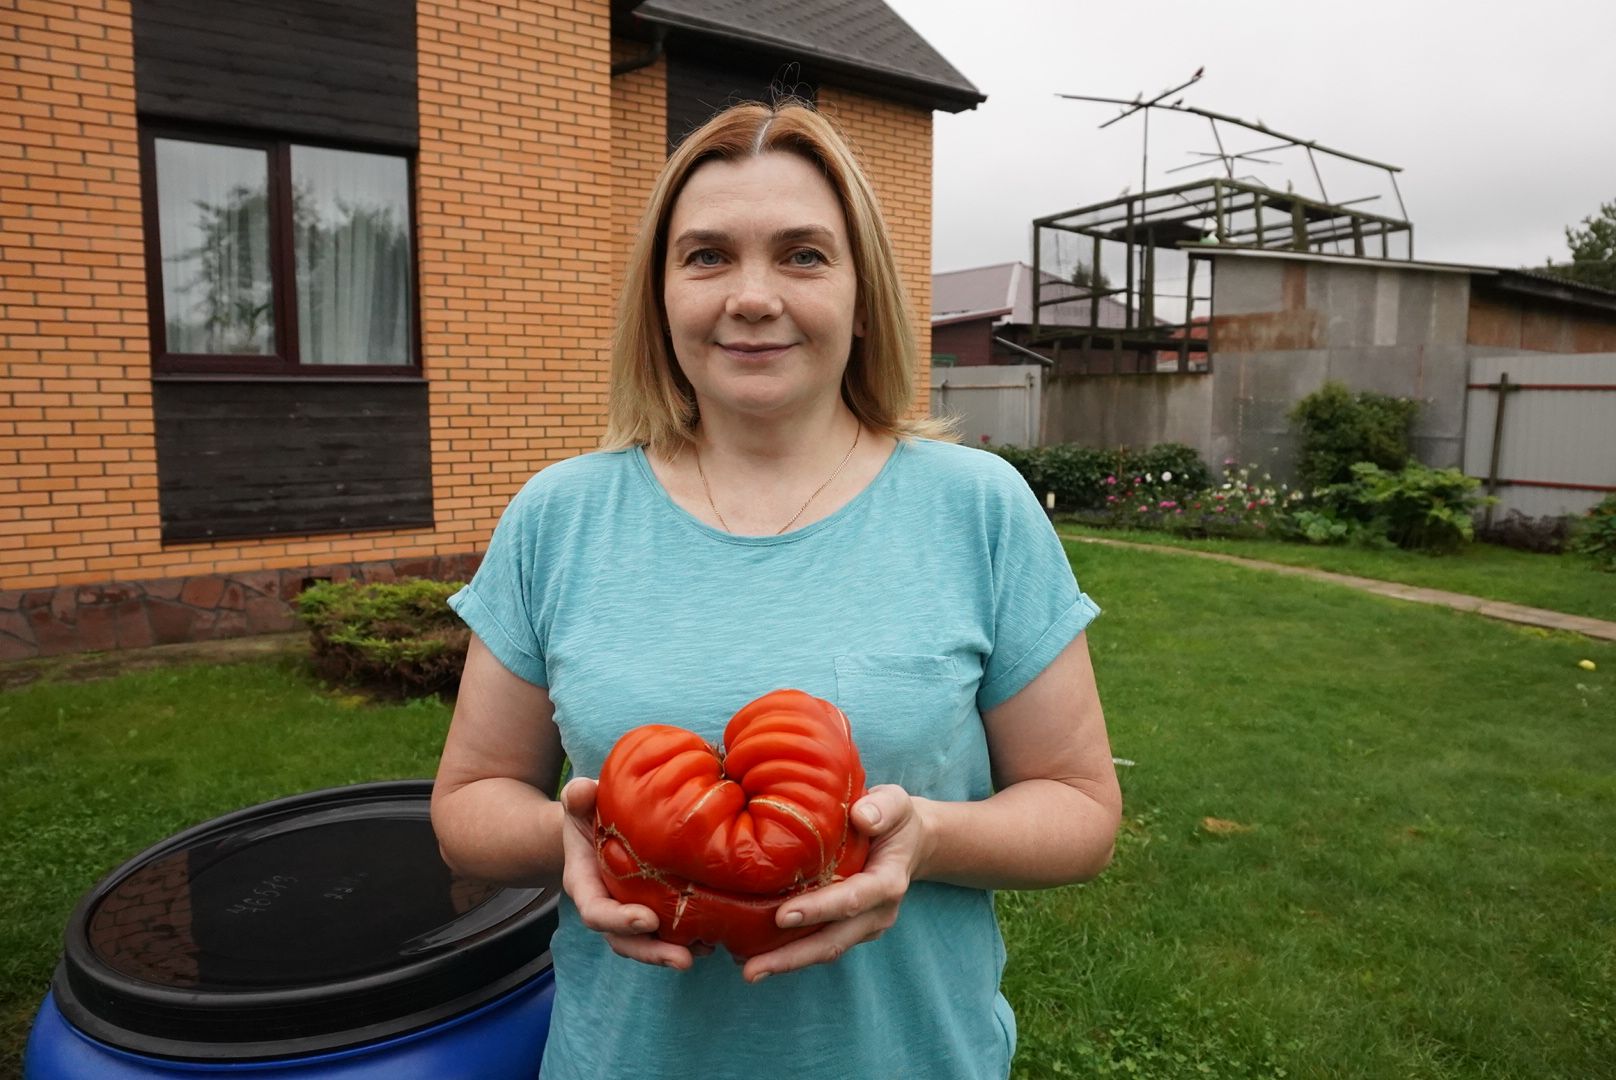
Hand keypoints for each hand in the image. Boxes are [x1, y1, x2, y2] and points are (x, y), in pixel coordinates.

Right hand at [558, 777, 710, 968]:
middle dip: (652, 953)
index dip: (618, 921)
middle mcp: (606, 906)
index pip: (595, 912)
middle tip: (683, 959)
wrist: (598, 824)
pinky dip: (689, 941)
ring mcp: (629, 912)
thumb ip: (578, 798)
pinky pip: (667, 934)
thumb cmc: (590, 812)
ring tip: (704, 953)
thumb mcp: (581, 802)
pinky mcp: (652, 911)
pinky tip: (714, 940)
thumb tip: (583, 790)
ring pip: (647, 944)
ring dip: (673, 953)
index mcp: (585, 884)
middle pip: (623, 941)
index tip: (647, 920)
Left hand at [739, 784, 930, 983]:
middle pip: (834, 941)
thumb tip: (861, 816)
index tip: (783, 916)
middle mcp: (878, 912)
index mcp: (888, 882)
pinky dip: (791, 952)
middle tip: (752, 969)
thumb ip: (883, 809)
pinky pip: (820, 943)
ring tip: (748, 970)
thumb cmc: (893, 820)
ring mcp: (864, 926)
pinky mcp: (850, 930)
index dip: (819, 910)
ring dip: (786, 963)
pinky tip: (758, 955)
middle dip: (792, 957)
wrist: (908, 844)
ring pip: (825, 949)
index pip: (852, 900)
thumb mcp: (895, 804)